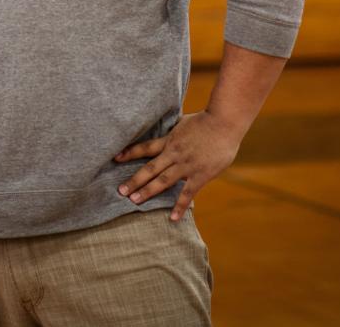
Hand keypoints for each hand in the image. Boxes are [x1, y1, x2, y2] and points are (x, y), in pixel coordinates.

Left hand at [114, 112, 241, 220]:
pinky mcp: (199, 175)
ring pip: (163, 181)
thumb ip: (174, 133)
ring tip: (134, 201)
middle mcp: (174, 154)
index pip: (145, 147)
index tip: (115, 158)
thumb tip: (166, 134)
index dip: (129, 153)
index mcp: (170, 140)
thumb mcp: (184, 123)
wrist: (224, 122)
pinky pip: (187, 194)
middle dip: (134, 180)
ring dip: (148, 191)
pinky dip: (179, 206)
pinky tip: (172, 219)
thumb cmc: (206, 120)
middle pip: (150, 168)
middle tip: (120, 191)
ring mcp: (186, 165)